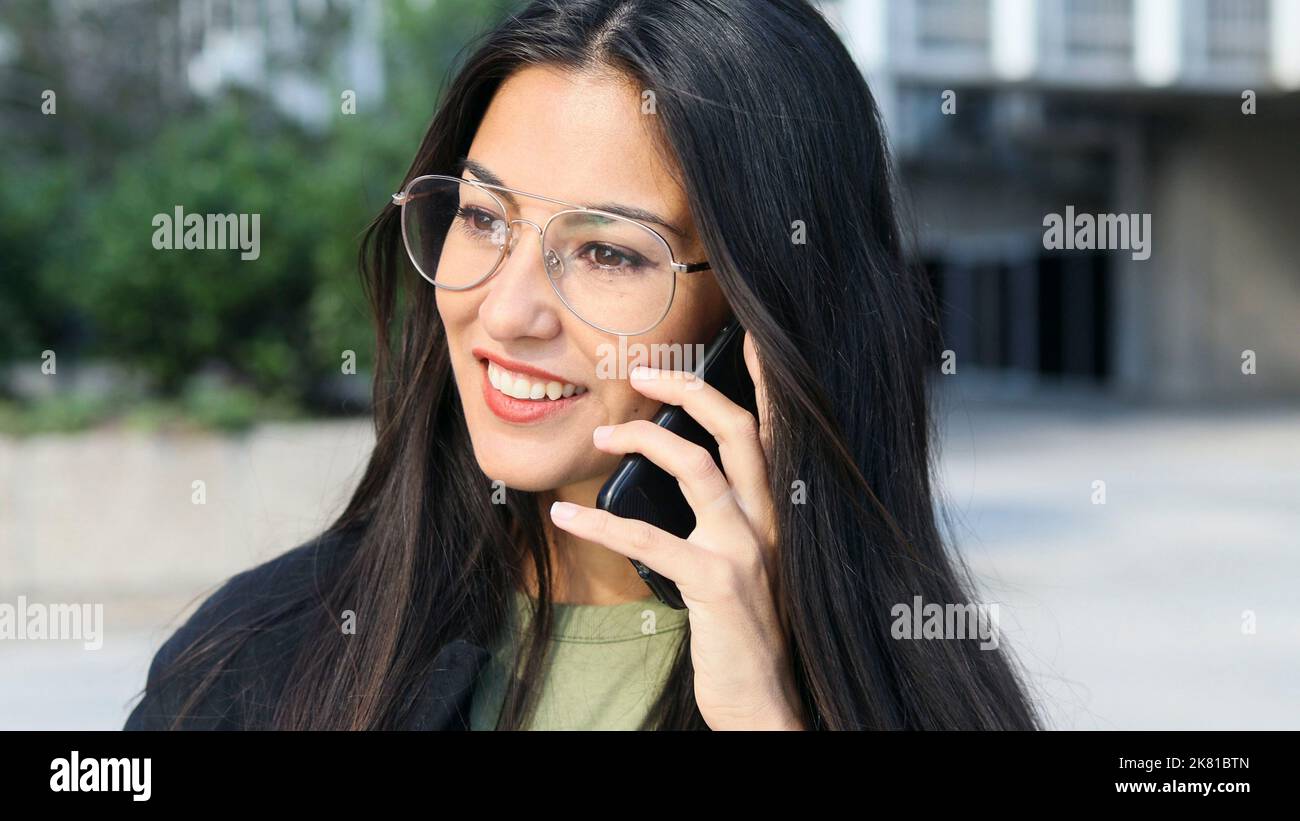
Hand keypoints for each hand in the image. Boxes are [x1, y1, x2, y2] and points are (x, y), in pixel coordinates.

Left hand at [549, 332, 805, 729]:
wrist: (767, 702)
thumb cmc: (747, 634)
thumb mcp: (744, 567)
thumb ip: (723, 523)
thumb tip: (675, 482)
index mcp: (778, 513)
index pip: (776, 430)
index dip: (762, 379)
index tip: (744, 338)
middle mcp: (771, 521)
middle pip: (738, 428)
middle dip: (689, 389)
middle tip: (644, 373)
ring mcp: (747, 549)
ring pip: (697, 466)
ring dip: (642, 439)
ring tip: (601, 436)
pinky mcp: (716, 582)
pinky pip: (649, 536)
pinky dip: (599, 522)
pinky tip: (567, 515)